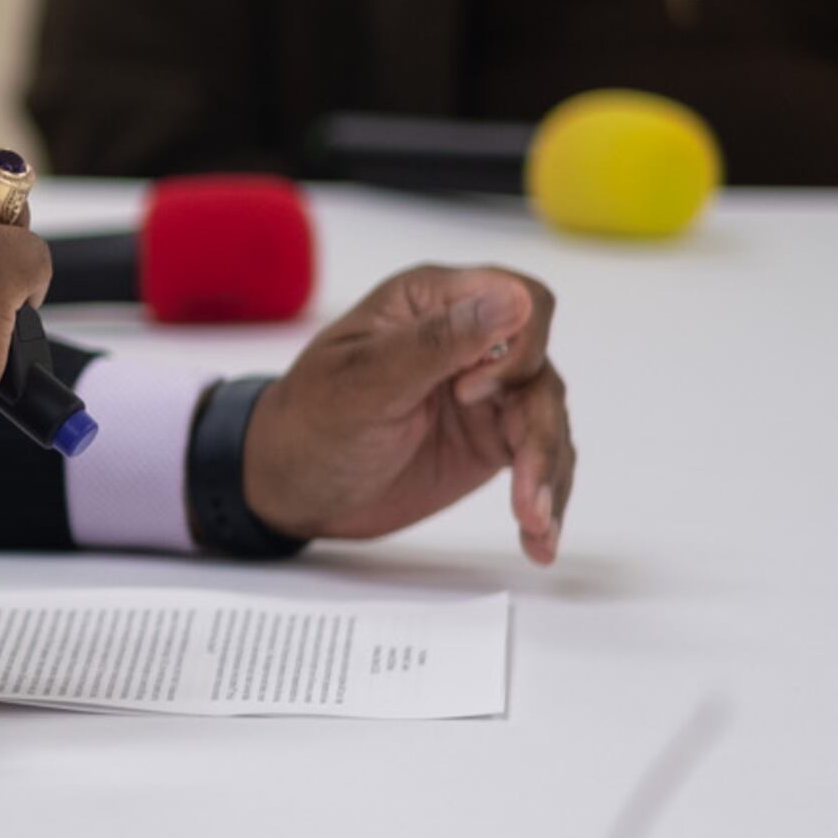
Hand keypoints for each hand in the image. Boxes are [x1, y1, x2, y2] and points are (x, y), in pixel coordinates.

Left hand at [241, 265, 573, 562]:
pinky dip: (547, 497)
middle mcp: (468, 342)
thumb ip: (436, 342)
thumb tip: (515, 299)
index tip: (471, 393)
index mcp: (431, 304)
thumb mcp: (363, 382)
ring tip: (534, 525)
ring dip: (547, 472)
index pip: (519, 296)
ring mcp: (484, 394)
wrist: (290, 488)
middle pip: (540, 366)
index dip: (518, 342)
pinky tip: (540, 541)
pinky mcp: (490, 441)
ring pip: (547, 417)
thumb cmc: (310, 422)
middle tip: (516, 489)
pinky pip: (540, 458)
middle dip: (538, 429)